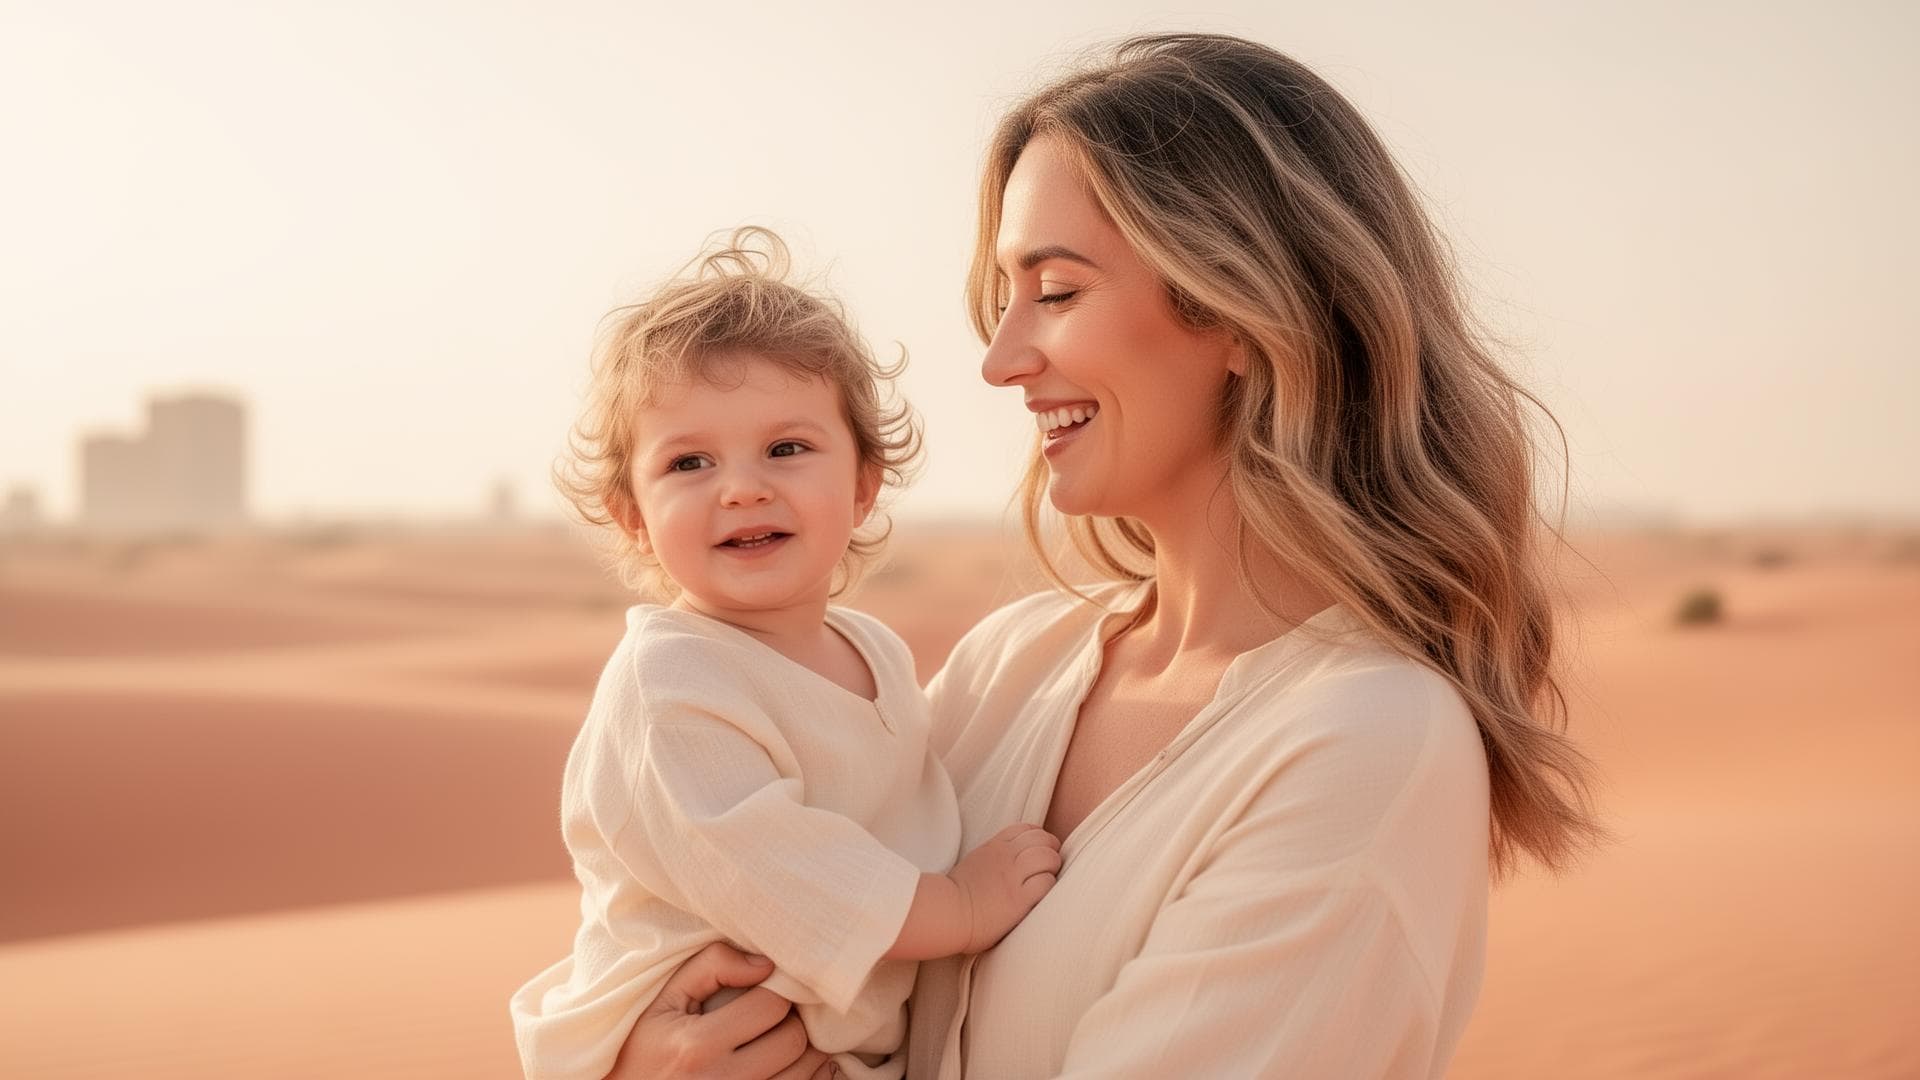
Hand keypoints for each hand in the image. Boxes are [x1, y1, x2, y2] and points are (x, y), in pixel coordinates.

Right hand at [606, 941, 835, 1079]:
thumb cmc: (645, 1049)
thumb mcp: (664, 1001)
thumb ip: (711, 967)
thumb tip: (765, 964)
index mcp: (697, 1046)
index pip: (771, 1006)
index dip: (775, 991)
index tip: (764, 991)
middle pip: (793, 1040)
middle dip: (789, 1022)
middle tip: (772, 1019)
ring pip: (804, 1072)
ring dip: (800, 1052)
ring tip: (777, 1042)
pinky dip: (803, 1077)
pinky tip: (784, 1066)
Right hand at [950, 823, 1062, 952]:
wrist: (945, 912)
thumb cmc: (954, 895)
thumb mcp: (974, 863)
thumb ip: (993, 858)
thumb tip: (1008, 862)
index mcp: (994, 847)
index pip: (1026, 828)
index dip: (1040, 837)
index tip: (1039, 851)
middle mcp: (1006, 856)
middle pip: (1042, 839)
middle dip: (1052, 851)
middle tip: (1049, 867)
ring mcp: (1013, 876)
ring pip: (1048, 857)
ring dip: (1053, 867)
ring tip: (1046, 880)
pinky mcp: (1019, 898)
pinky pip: (1046, 883)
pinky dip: (1048, 887)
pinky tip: (1040, 897)